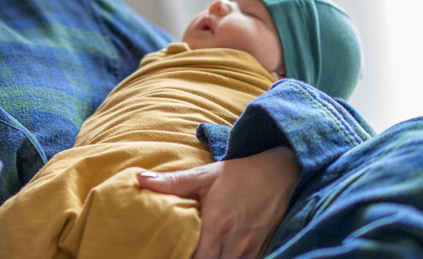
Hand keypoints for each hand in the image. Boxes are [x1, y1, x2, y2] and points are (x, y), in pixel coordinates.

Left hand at [137, 147, 299, 258]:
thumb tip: (139, 179)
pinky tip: (216, 254)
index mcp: (217, 226)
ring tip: (197, 254)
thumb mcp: (205, 175)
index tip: (168, 252)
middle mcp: (234, 244)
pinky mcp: (261, 253)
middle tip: (179, 253)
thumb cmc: (241, 173)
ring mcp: (249, 251)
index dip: (180, 258)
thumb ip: (173, 182)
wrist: (283, 173)